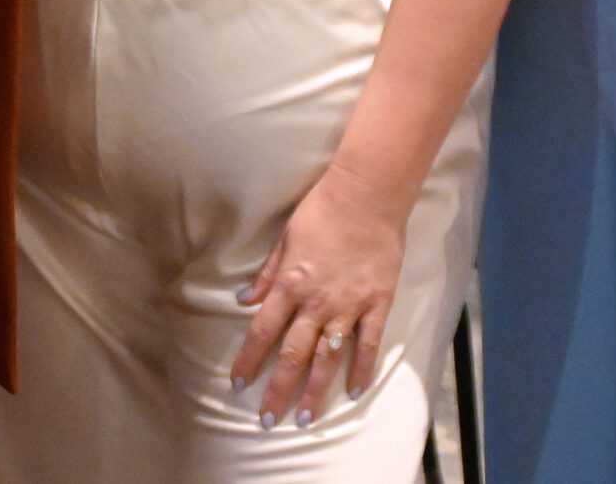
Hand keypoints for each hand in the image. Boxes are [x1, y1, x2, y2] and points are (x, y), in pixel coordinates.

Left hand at [231, 166, 408, 429]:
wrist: (367, 196)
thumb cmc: (321, 211)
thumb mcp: (284, 238)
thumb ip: (266, 274)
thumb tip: (243, 300)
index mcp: (289, 285)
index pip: (262, 331)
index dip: (249, 360)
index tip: (238, 384)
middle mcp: (315, 302)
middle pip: (293, 355)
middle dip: (278, 389)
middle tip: (267, 420)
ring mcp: (348, 306)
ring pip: (328, 358)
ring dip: (315, 390)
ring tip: (306, 418)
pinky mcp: (376, 304)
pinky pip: (368, 345)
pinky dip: (362, 370)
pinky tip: (356, 392)